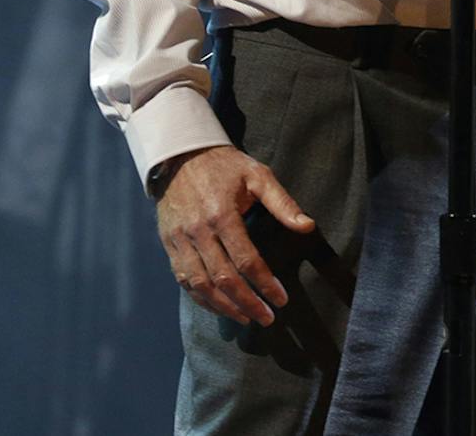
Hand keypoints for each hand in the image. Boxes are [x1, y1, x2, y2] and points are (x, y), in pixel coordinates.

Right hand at [156, 145, 315, 326]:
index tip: (281, 299)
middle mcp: (198, 232)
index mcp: (222, 215)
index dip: (265, 283)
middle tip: (267, 319)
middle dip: (246, 303)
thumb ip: (283, 202)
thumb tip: (307, 226)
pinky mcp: (168, 244)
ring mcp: (179, 240)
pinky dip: (201, 298)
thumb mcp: (258, 175)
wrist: (180, 156)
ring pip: (199, 285)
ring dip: (223, 306)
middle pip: (222, 278)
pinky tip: (220, 306)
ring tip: (246, 319)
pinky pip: (183, 279)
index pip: (246, 259)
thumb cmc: (226, 166)